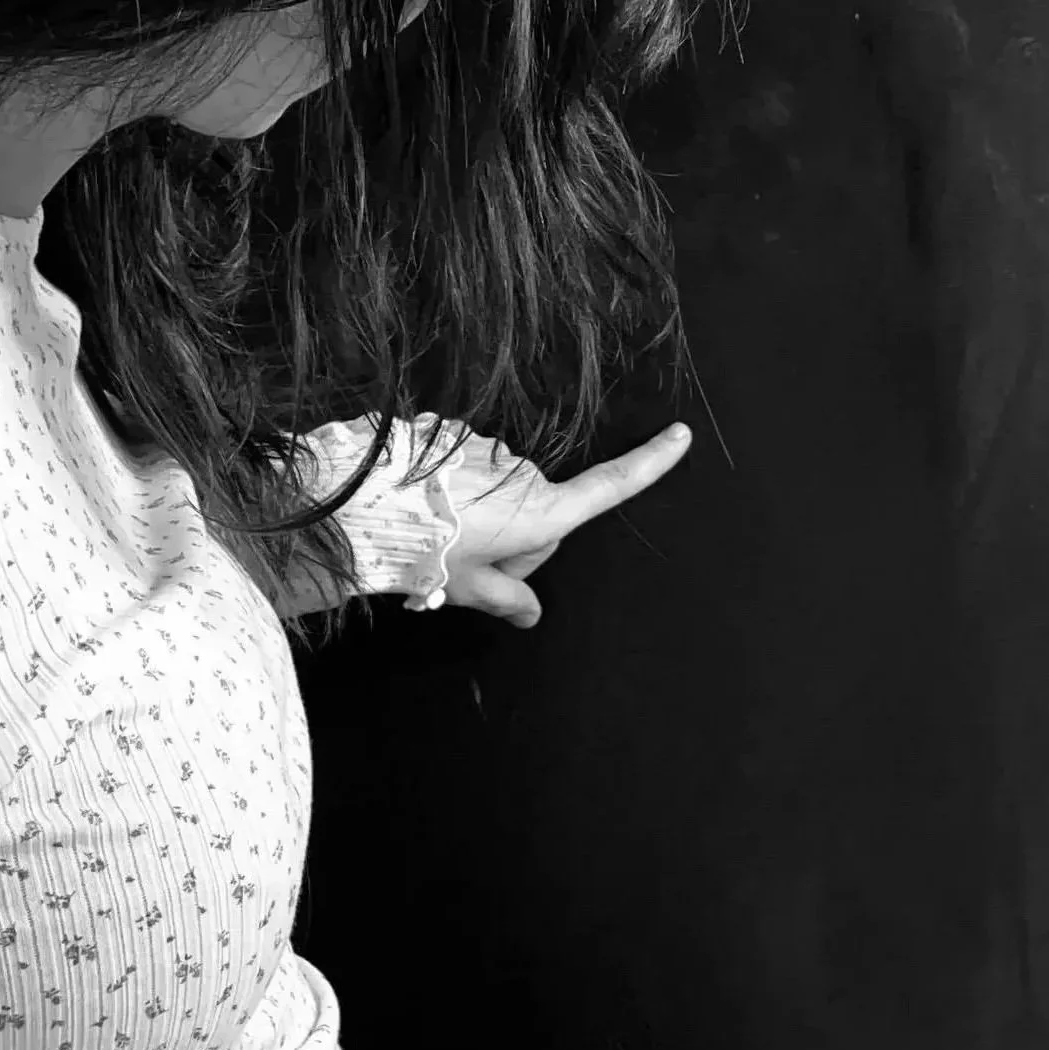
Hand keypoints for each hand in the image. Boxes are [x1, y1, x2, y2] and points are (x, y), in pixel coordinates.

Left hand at [441, 421, 693, 627]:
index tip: (682, 433)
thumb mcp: (470, 588)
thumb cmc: (429, 553)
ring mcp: (490, 450)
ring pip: (499, 491)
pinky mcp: (456, 435)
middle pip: (537, 510)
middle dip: (511, 536)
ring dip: (478, 512)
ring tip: (437, 533)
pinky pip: (467, 468)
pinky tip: (422, 506)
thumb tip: (532, 616)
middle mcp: (527, 474)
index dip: (648, 464)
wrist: (367, 507)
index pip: (607, 486)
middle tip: (467, 561)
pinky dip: (452, 489)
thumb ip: (509, 599)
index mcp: (542, 513)